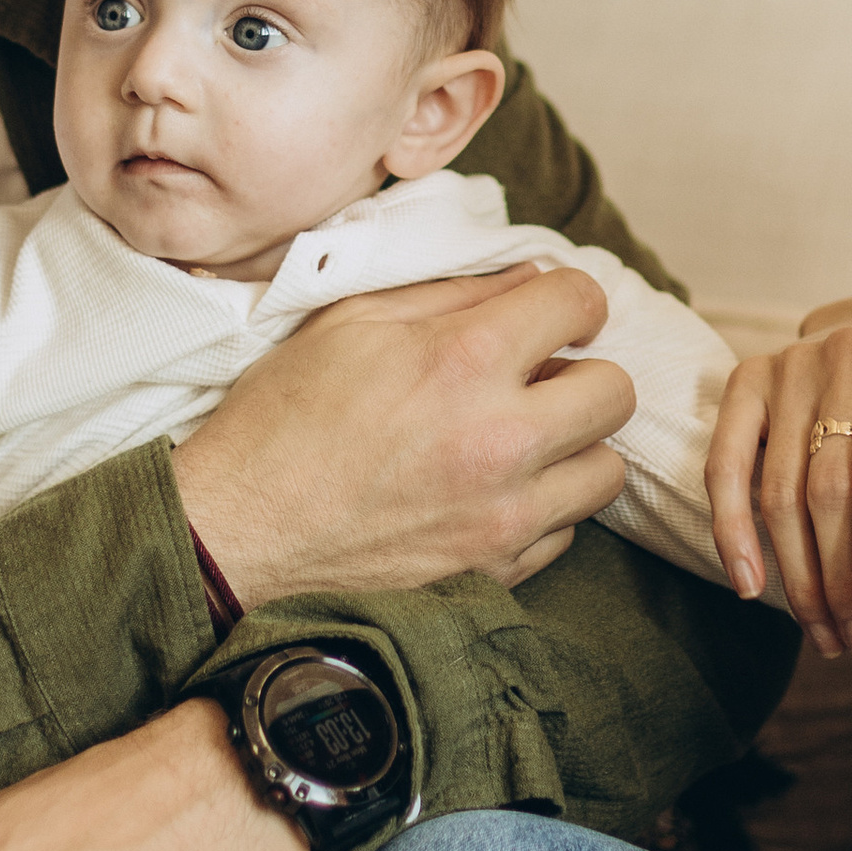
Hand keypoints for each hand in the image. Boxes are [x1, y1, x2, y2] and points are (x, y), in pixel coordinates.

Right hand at [171, 264, 634, 603]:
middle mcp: (499, 438)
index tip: (557, 315)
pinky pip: (565, 532)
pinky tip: (492, 493)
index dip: (572, 301)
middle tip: (542, 379)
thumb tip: (530, 279)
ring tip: (524, 441)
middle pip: (615, 391)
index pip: (577, 303)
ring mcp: (502, 513)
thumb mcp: (351, 324)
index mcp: (463, 359)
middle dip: (584, 374)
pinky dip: (541, 509)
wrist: (236, 535)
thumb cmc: (281, 421)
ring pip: (606, 470)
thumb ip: (450, 294)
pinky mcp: (494, 571)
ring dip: (573, 448)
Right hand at [706, 319, 851, 659]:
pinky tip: (751, 584)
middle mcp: (846, 352)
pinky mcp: (748, 376)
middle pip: (830, 479)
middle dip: (838, 571)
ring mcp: (791, 362)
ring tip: (817, 629)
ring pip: (780, 484)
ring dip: (794, 570)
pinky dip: (733, 528)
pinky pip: (724, 462)